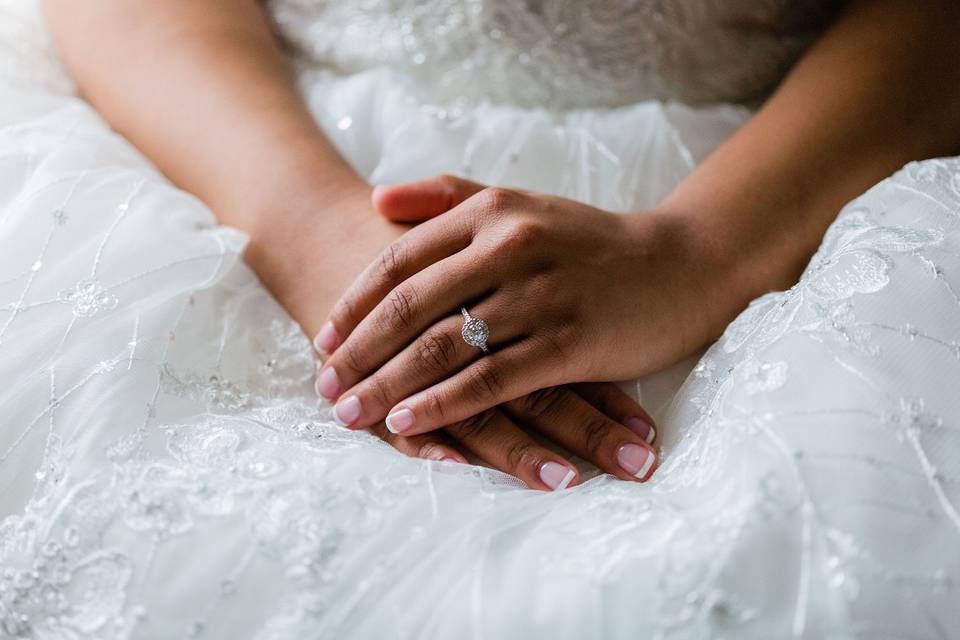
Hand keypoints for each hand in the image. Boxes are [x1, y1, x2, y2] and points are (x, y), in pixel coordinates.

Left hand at [316, 176, 727, 437]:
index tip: (324, 338)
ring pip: (443, 346)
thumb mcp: (521, 202)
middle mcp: (510, 247)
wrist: (682, 265)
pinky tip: (407, 423)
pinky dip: (442, 404)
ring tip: (350, 413)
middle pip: (411, 306)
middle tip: (324, 385)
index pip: (401, 260)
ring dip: (387, 385)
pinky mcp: (570, 342)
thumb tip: (378, 198)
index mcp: (492, 212)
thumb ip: (448, 196)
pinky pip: (490, 379)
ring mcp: (541, 296)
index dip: (356, 303)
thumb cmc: (591, 243)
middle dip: (358, 351)